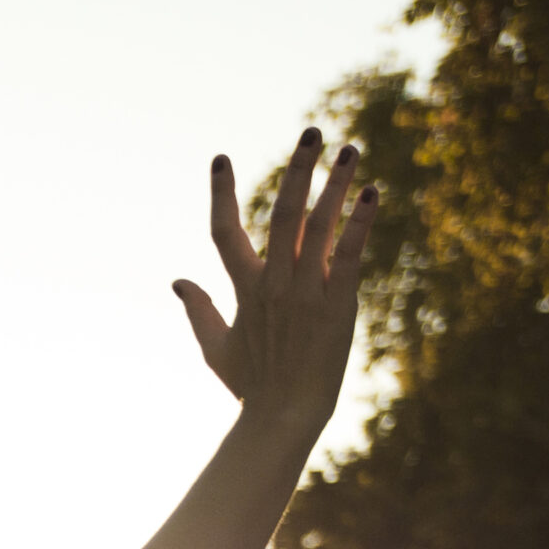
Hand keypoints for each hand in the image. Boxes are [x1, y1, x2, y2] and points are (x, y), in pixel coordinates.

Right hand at [174, 128, 379, 441]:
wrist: (282, 417)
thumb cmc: (250, 386)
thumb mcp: (215, 349)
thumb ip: (198, 311)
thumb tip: (177, 281)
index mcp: (243, 290)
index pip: (224, 233)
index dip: (221, 194)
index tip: (220, 158)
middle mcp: (272, 284)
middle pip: (281, 213)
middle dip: (298, 170)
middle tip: (313, 131)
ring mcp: (304, 293)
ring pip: (318, 226)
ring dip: (335, 185)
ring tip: (350, 149)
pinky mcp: (335, 304)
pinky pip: (347, 255)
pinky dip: (359, 224)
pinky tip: (372, 195)